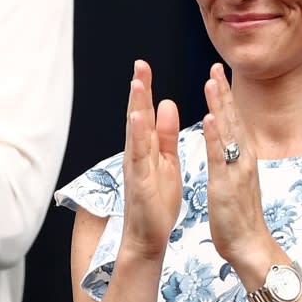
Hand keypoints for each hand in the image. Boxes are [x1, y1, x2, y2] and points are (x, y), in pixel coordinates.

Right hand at [122, 60, 181, 259]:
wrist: (147, 236)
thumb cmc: (156, 200)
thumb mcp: (166, 161)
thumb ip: (166, 134)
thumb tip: (166, 104)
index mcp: (147, 149)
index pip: (145, 114)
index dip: (145, 90)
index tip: (145, 67)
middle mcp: (137, 155)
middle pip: (137, 117)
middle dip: (138, 91)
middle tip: (140, 65)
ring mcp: (136, 168)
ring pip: (135, 133)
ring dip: (136, 108)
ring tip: (137, 84)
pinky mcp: (140, 183)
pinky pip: (139, 157)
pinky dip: (139, 138)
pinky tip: (139, 120)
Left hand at [202, 63, 270, 267]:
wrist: (248, 244)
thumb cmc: (239, 216)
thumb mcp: (235, 181)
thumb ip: (232, 161)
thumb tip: (230, 145)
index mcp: (242, 158)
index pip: (233, 122)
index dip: (225, 98)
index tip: (217, 75)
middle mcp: (242, 159)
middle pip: (233, 119)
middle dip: (223, 92)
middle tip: (216, 66)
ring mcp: (236, 170)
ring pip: (228, 132)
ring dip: (220, 105)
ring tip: (212, 82)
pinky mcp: (226, 184)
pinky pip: (220, 156)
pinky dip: (215, 136)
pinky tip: (209, 118)